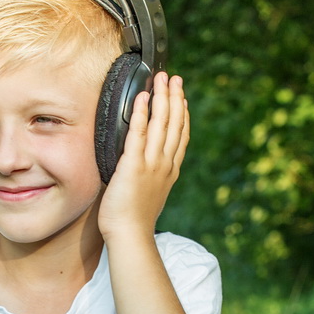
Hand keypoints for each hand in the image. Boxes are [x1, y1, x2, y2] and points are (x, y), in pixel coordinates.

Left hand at [98, 72, 189, 241]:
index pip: (180, 137)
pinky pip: (138, 134)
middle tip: (174, 78)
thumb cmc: (133, 221)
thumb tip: (144, 168)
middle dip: (174, 97)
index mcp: (169, 171)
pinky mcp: (133, 165)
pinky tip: (142, 97)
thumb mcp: (150, 194)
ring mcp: (151, 164)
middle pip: (174, 124)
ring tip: (162, 79)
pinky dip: (141, 113)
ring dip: (162, 97)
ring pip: (161, 124)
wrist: (130, 236)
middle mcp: (164, 164)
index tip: (182, 98)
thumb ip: (151, 177)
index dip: (183, 114)